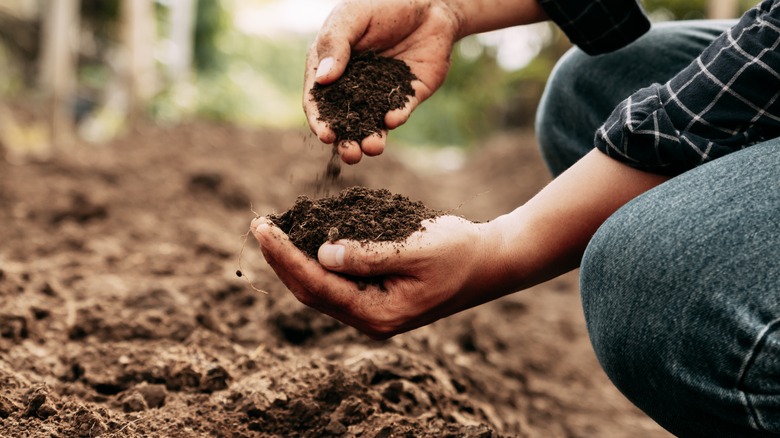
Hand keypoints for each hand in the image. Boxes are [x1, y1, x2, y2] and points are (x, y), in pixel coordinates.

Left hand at [251, 215, 506, 338]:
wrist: (489, 262)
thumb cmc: (459, 252)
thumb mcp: (415, 248)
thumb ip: (368, 254)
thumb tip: (321, 254)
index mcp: (378, 314)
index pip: (318, 286)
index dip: (286, 256)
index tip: (264, 228)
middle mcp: (370, 318)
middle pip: (311, 291)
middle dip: (282, 258)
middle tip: (259, 224)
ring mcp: (372, 309)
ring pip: (320, 287)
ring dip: (294, 259)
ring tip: (272, 231)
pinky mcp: (376, 295)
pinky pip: (336, 280)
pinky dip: (316, 258)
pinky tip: (304, 238)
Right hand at [304, 0, 461, 163]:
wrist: (430, 4)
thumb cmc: (384, 4)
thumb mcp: (352, 17)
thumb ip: (336, 45)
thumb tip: (322, 80)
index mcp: (331, 67)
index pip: (318, 100)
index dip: (320, 120)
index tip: (325, 135)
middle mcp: (353, 86)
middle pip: (344, 121)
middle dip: (346, 141)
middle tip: (350, 154)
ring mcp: (380, 94)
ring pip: (371, 124)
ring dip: (370, 139)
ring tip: (372, 148)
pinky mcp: (407, 96)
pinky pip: (399, 112)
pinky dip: (395, 117)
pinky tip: (393, 119)